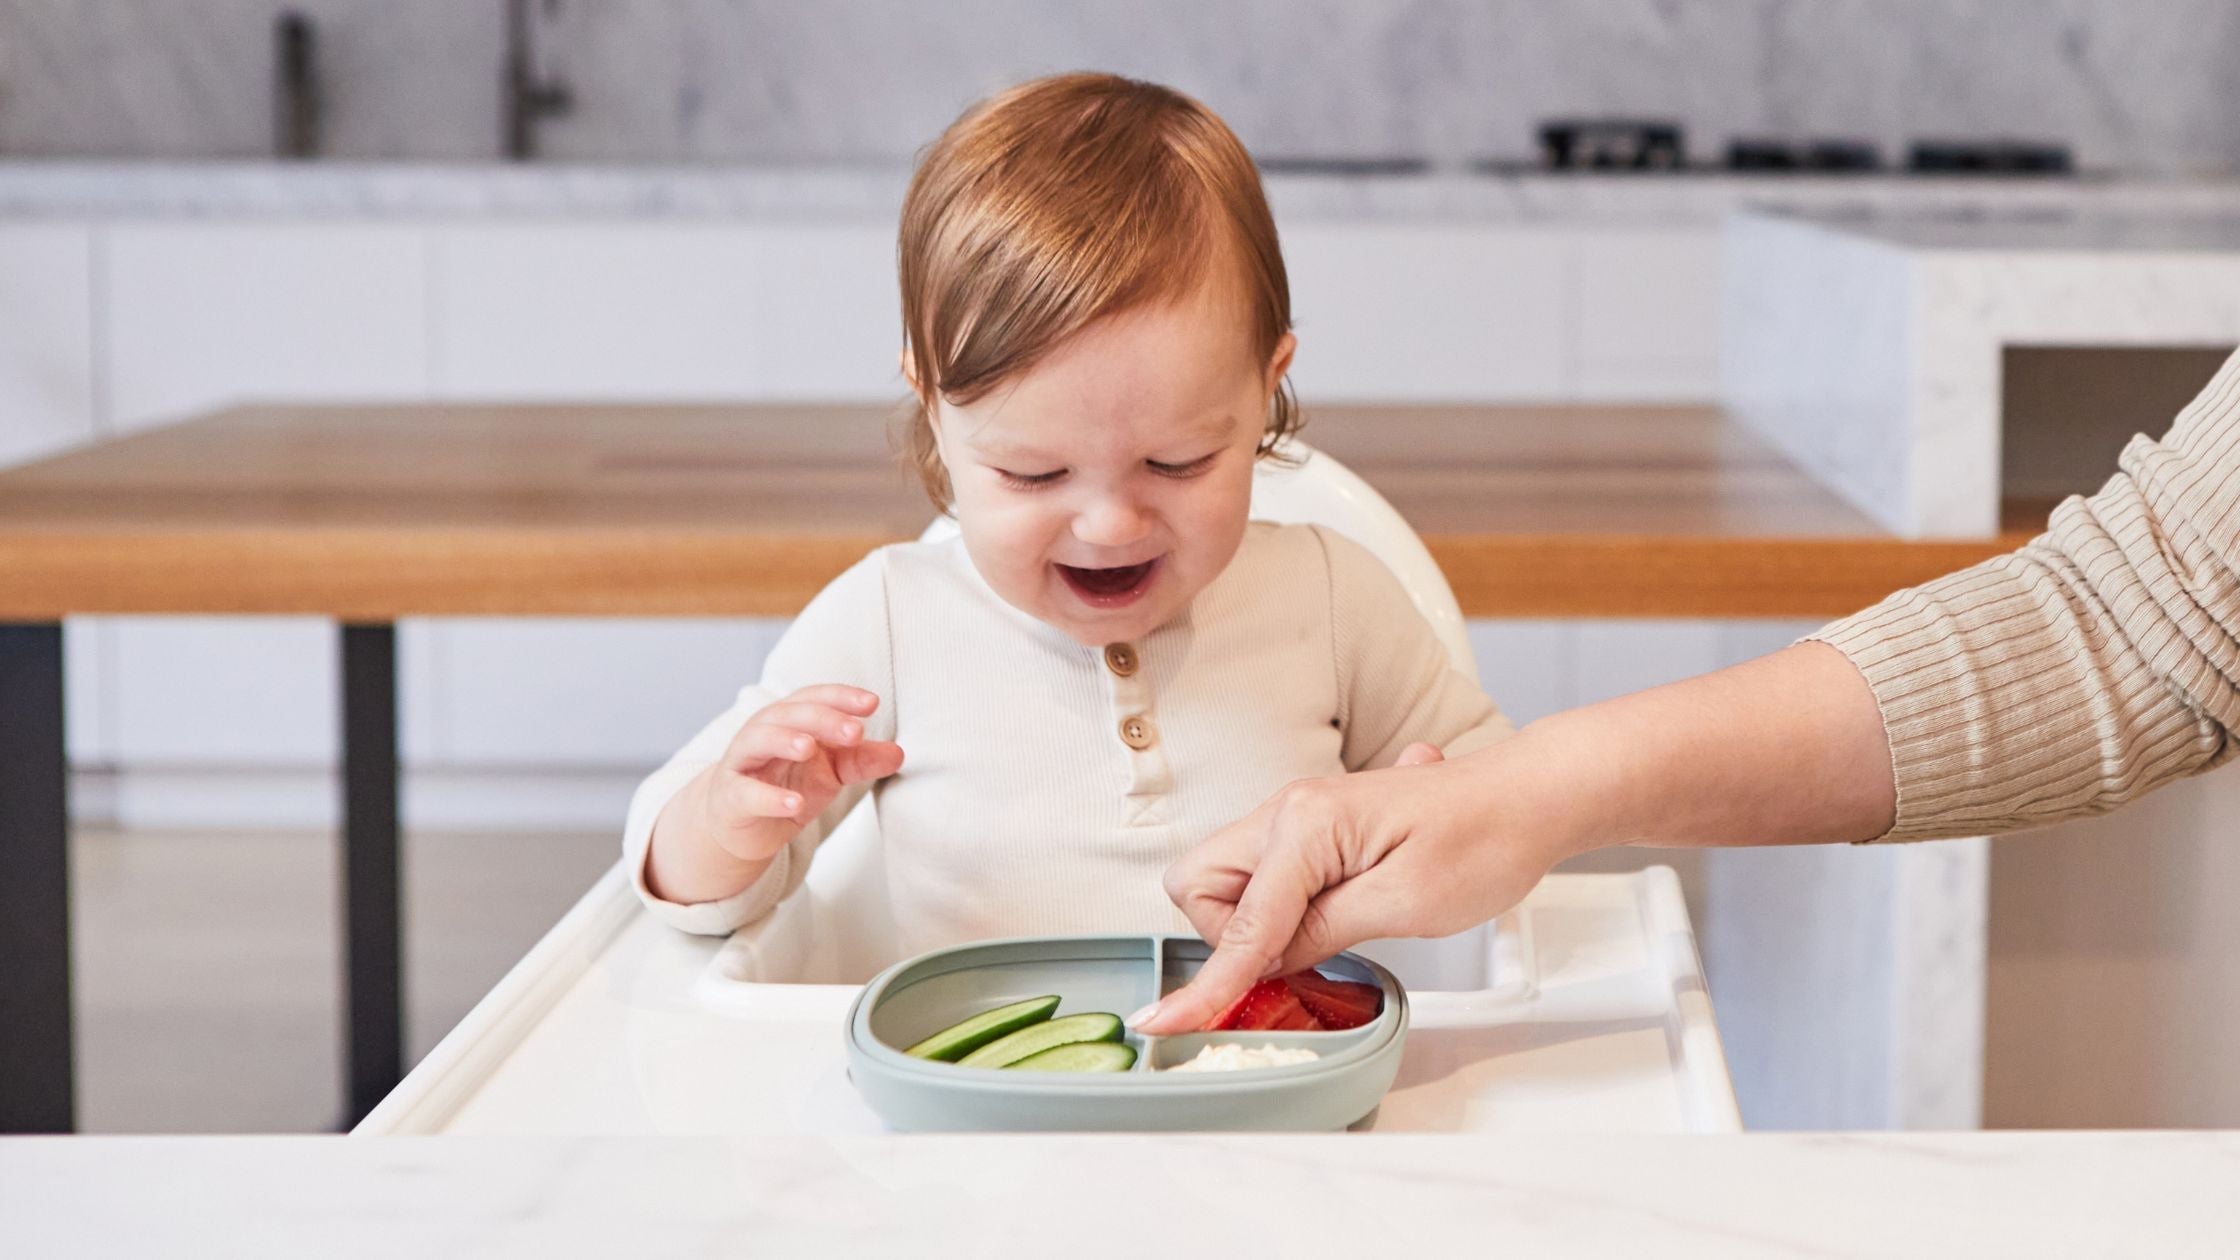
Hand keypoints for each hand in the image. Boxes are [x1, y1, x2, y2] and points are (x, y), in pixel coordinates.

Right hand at [690, 684, 904, 862]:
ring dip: (785, 740)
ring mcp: (742, 763)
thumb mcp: (829, 774)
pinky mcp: (730, 797)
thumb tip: (898, 753)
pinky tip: (794, 804)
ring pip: (759, 740)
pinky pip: (746, 793)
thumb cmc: (787, 786)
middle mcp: (762, 732)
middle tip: (854, 731)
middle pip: (788, 714)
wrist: (742, 825)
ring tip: (810, 748)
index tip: (871, 703)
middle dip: (822, 719)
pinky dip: (769, 798)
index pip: (814, 698)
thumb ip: (860, 761)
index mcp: (789, 720)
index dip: (840, 697)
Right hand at [1135, 737, 1573, 1033]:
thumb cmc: (1484, 840)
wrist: (1531, 796)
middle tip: (1297, 958)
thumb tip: (1263, 961)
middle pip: (1200, 884)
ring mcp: (1300, 815)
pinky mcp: (1319, 828)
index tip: (1165, 1025)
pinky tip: (1340, 914)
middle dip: (1226, 934)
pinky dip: (1280, 906)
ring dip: (1255, 921)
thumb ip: (1319, 932)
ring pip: (1229, 878)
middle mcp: (1288, 810)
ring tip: (1330, 935)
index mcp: (1303, 825)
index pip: (1237, 921)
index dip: (1208, 983)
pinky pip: (1265, 872)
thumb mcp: (1404, 904)